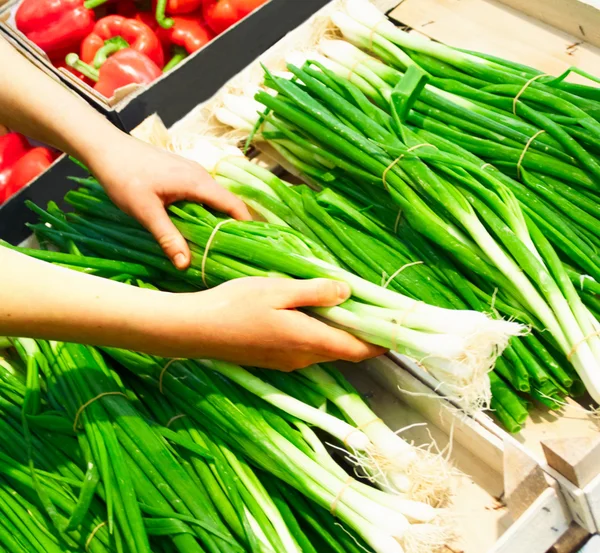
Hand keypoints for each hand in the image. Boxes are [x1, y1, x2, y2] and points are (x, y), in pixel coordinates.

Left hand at [87, 134, 250, 269]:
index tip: (252, 244)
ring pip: (214, 198)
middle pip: (227, 202)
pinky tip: (196, 226)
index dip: (245, 223)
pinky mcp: (181, 173)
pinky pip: (202, 194)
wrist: (104, 147)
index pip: (233, 203)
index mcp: (197, 182)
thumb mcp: (145, 211)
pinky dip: (205, 211)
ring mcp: (191, 172)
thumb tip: (185, 264)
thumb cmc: (124, 176)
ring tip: (216, 243)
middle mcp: (200, 175)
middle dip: (232, 225)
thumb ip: (167, 236)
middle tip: (232, 251)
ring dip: (217, 219)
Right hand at [159, 277, 386, 369]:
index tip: (398, 331)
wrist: (197, 330)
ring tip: (346, 307)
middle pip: (343, 350)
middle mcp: (303, 357)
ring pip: (325, 349)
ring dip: (340, 333)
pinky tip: (312, 315)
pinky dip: (320, 335)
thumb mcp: (279, 291)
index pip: (357, 349)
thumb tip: (348, 293)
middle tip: (373, 310)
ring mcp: (287, 362)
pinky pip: (307, 350)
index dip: (381, 342)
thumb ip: (316, 292)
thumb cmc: (236, 305)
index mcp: (309, 340)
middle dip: (362, 335)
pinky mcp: (273, 360)